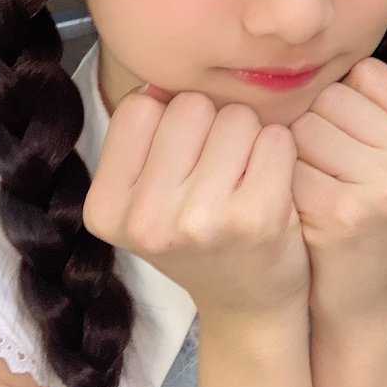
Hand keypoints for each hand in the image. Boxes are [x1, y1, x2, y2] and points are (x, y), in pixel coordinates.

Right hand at [82, 83, 310, 336]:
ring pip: (236, 117)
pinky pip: (275, 137)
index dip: (170, 121)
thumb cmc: (197, 237)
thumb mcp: (145, 198)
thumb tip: (162, 81)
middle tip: (218, 173)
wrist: (248, 305)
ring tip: (243, 180)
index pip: (141, 107)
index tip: (182, 161)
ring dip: (248, 137)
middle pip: (189, 106)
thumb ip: (144, 138)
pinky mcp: (257, 218)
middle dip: (211, 125)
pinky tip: (272, 185)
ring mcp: (201, 221)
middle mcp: (146, 219)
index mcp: (106, 208)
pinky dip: (280, 151)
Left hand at [289, 57, 386, 323]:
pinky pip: (287, 162)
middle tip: (332, 175)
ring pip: (305, 125)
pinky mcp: (345, 213)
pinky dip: (283, 180)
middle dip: (316, 129)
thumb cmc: (367, 209)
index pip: (363, 74)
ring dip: (296, 153)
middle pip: (331, 98)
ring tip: (319, 188)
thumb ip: (373, 98)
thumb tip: (318, 33)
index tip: (357, 150)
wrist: (357, 296)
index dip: (343, 107)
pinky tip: (302, 208)